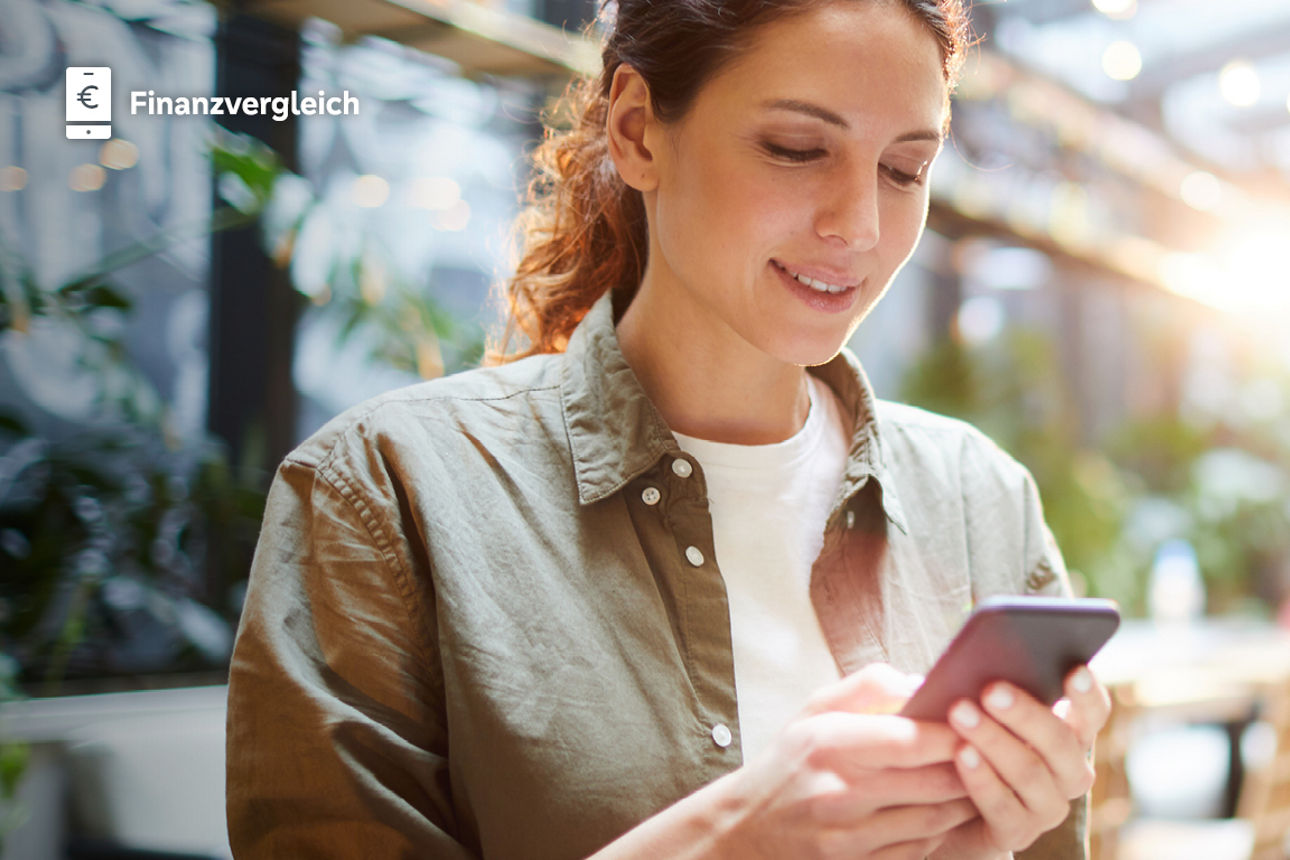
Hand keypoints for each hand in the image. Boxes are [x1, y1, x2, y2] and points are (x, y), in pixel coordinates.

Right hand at [714, 664, 978, 859]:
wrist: (747, 829)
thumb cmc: (789, 762)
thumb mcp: (812, 711)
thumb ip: (866, 687)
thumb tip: (921, 682)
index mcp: (828, 744)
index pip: (909, 740)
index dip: (953, 732)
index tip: (974, 721)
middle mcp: (839, 793)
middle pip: (934, 782)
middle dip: (970, 766)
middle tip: (989, 750)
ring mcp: (849, 837)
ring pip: (935, 820)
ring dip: (963, 800)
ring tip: (975, 778)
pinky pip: (920, 849)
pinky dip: (940, 830)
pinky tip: (943, 811)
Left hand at [930, 665, 1110, 858]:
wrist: (949, 812)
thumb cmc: (968, 742)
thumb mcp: (983, 713)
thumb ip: (991, 692)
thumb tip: (976, 661)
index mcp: (1069, 736)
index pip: (1093, 713)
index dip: (1087, 694)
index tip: (1074, 669)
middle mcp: (1068, 773)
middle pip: (1061, 742)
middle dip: (1025, 713)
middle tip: (990, 689)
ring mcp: (1047, 807)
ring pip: (1030, 772)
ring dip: (994, 739)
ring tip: (960, 713)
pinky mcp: (1017, 834)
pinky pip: (1003, 807)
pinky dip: (981, 778)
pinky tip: (960, 754)